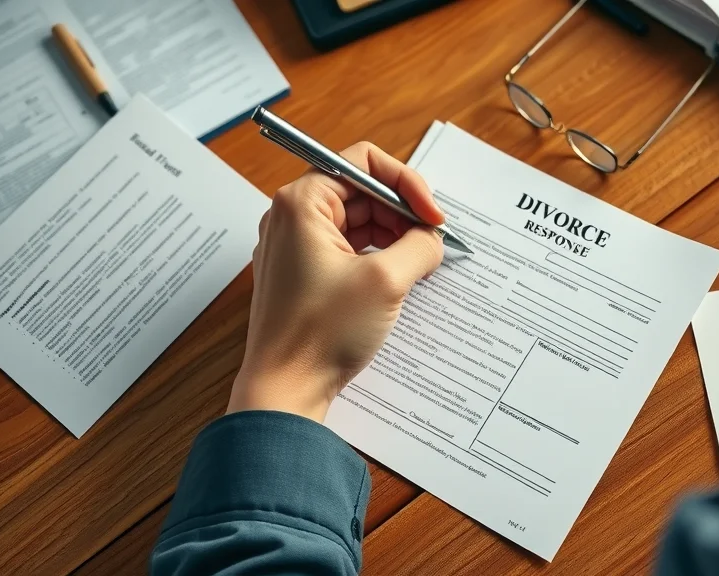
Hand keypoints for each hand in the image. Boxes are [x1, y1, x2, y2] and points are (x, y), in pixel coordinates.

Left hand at [227, 142, 445, 421]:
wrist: (285, 389)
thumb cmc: (319, 335)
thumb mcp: (386, 281)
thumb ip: (420, 246)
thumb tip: (433, 238)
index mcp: (303, 203)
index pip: (364, 162)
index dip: (406, 183)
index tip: (431, 216)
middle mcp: (293, 216)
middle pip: (362, 190)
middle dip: (402, 213)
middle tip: (431, 243)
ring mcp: (296, 246)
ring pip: (358, 221)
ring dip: (393, 235)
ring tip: (419, 264)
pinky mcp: (304, 273)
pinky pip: (349, 248)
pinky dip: (378, 256)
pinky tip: (399, 278)